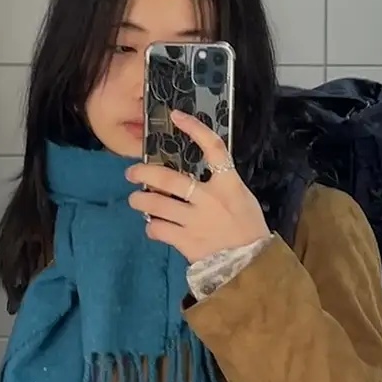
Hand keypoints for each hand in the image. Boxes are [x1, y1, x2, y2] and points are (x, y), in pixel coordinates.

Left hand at [126, 111, 270, 264]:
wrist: (251, 265)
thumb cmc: (248, 228)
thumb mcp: (241, 198)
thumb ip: (221, 184)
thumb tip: (193, 175)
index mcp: (229, 184)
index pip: (213, 148)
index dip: (194, 129)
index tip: (176, 116)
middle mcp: (209, 198)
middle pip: (169, 179)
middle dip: (144, 173)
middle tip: (131, 172)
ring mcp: (196, 221)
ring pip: (156, 205)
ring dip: (141, 200)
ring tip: (135, 199)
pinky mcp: (185, 241)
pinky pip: (158, 229)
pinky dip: (151, 226)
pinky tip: (153, 227)